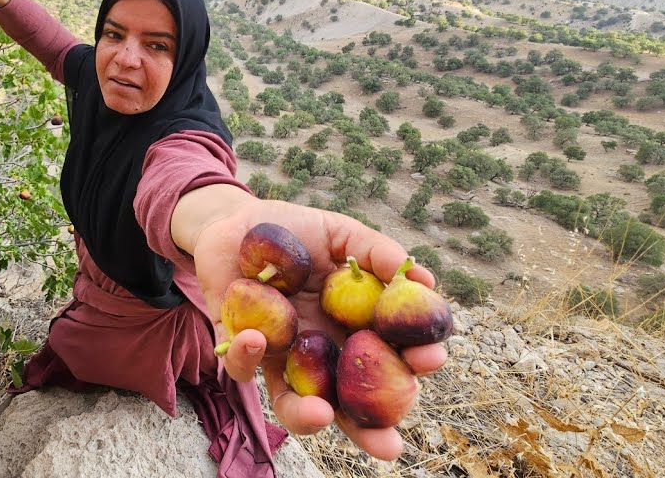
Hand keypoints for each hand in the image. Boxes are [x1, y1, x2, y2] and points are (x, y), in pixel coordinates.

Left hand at [176, 187, 447, 459]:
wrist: (236, 222)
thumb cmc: (295, 232)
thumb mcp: (340, 234)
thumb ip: (376, 251)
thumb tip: (420, 276)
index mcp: (352, 329)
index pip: (390, 359)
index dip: (412, 365)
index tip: (429, 359)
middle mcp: (319, 353)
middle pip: (349, 404)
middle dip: (372, 429)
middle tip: (389, 442)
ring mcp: (279, 356)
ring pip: (294, 403)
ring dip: (309, 417)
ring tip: (322, 414)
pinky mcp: (236, 346)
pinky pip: (241, 366)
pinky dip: (247, 357)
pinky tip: (257, 339)